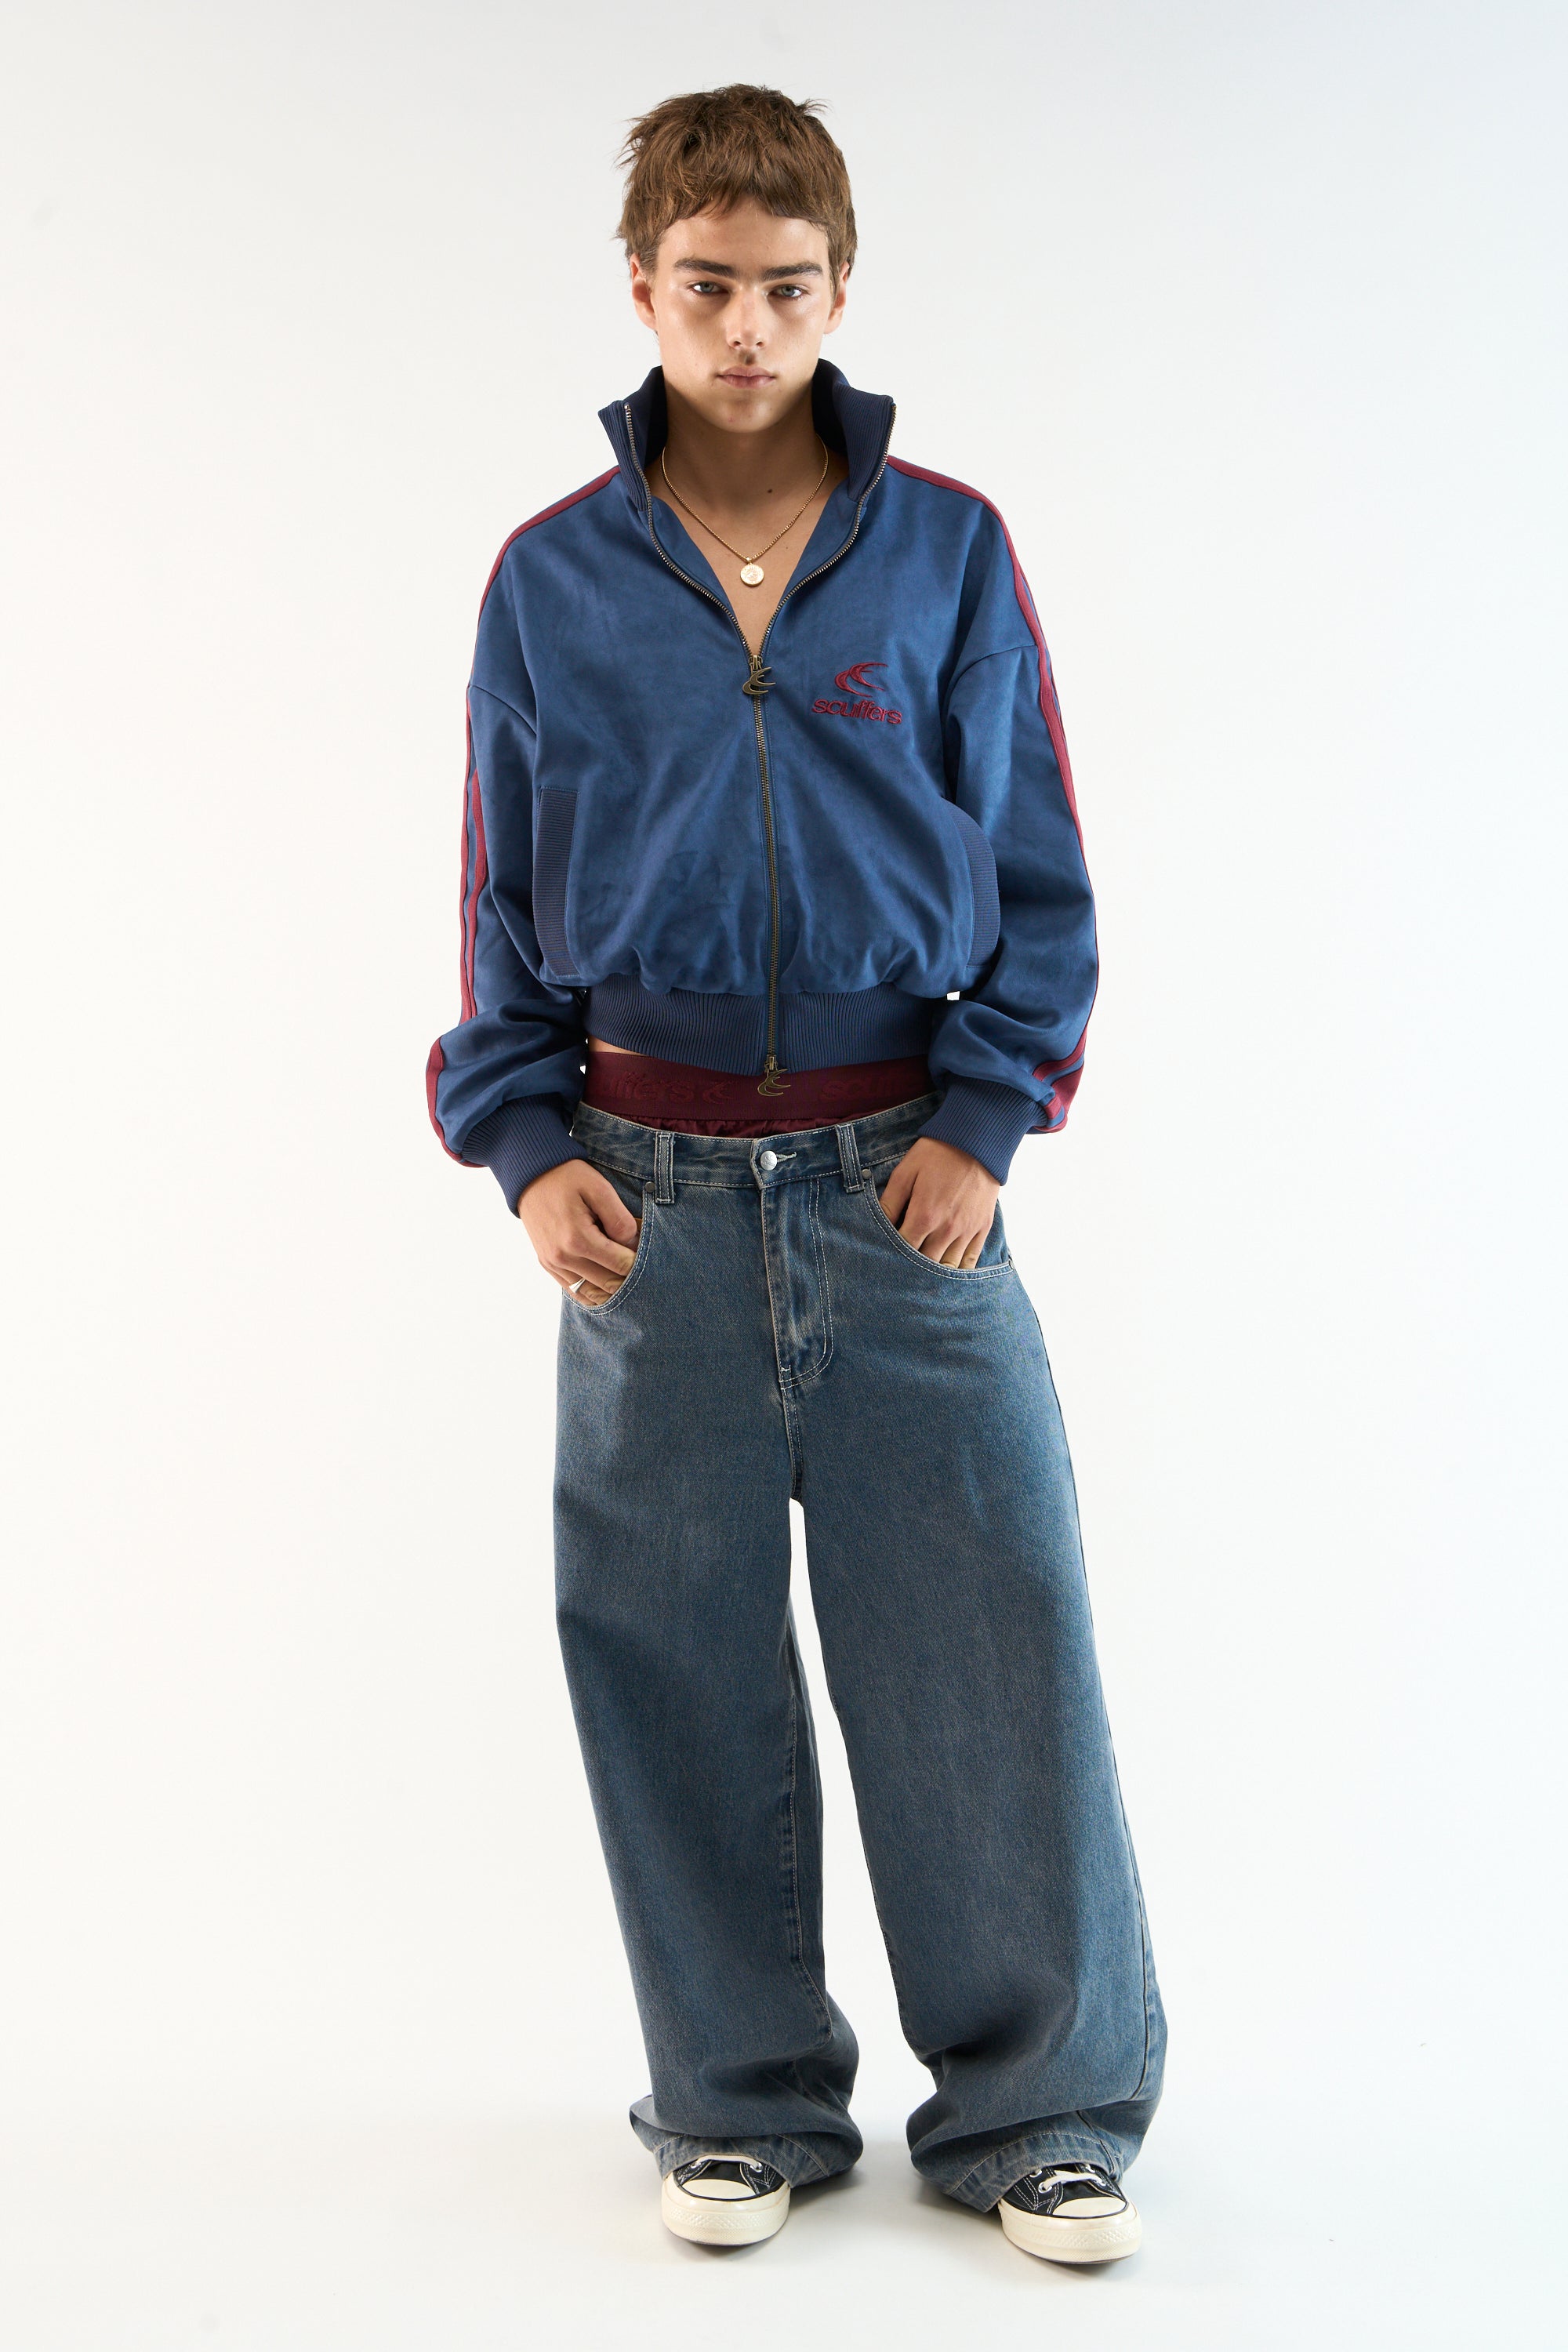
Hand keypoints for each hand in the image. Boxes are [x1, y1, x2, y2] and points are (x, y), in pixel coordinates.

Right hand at [518, 1159, 640, 1303]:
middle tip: (644, 1267)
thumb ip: (620, 1220)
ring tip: (627, 1276)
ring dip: (612, 1289)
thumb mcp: (600, 1189)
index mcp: (578, 1239)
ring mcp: (552, 1263)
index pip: (621, 1266)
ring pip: (592, 1294)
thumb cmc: (568, 1177)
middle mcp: (562, 1257)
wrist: (532, 1174)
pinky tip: (607, 1285)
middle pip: (609, 1284)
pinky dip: (593, 1292)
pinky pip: (574, 1291)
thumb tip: (632, 1246)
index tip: (649, 1253)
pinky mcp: (547, 1264)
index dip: (640, 1262)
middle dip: (630, 1278)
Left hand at [875, 1136, 1000, 1265]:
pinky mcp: (982, 1227)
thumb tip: (874, 1226)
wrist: (977, 1141)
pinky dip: (958, 1270)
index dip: (891, 1257)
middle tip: (899, 1271)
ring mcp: (967, 1230)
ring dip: (934, 1274)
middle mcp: (947, 1229)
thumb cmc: (937, 1154)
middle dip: (911, 1269)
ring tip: (921, 1275)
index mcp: (925, 1216)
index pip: (903, 1250)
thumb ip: (890, 1203)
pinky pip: (971, 1260)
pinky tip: (947, 1272)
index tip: (884, 1259)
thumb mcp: (905, 1173)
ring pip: (948, 1267)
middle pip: (925, 1265)